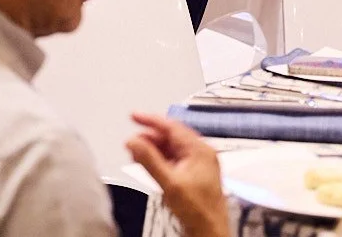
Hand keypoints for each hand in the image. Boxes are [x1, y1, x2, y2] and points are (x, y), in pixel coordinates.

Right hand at [126, 112, 228, 236]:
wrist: (209, 231)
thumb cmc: (199, 211)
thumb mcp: (169, 183)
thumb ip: (149, 160)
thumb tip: (134, 141)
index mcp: (200, 150)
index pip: (172, 126)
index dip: (150, 120)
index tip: (134, 116)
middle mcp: (201, 154)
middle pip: (171, 137)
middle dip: (150, 138)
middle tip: (132, 141)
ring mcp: (199, 165)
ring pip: (172, 149)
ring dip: (153, 150)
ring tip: (137, 153)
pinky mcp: (194, 176)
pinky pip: (174, 160)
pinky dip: (160, 160)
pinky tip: (149, 165)